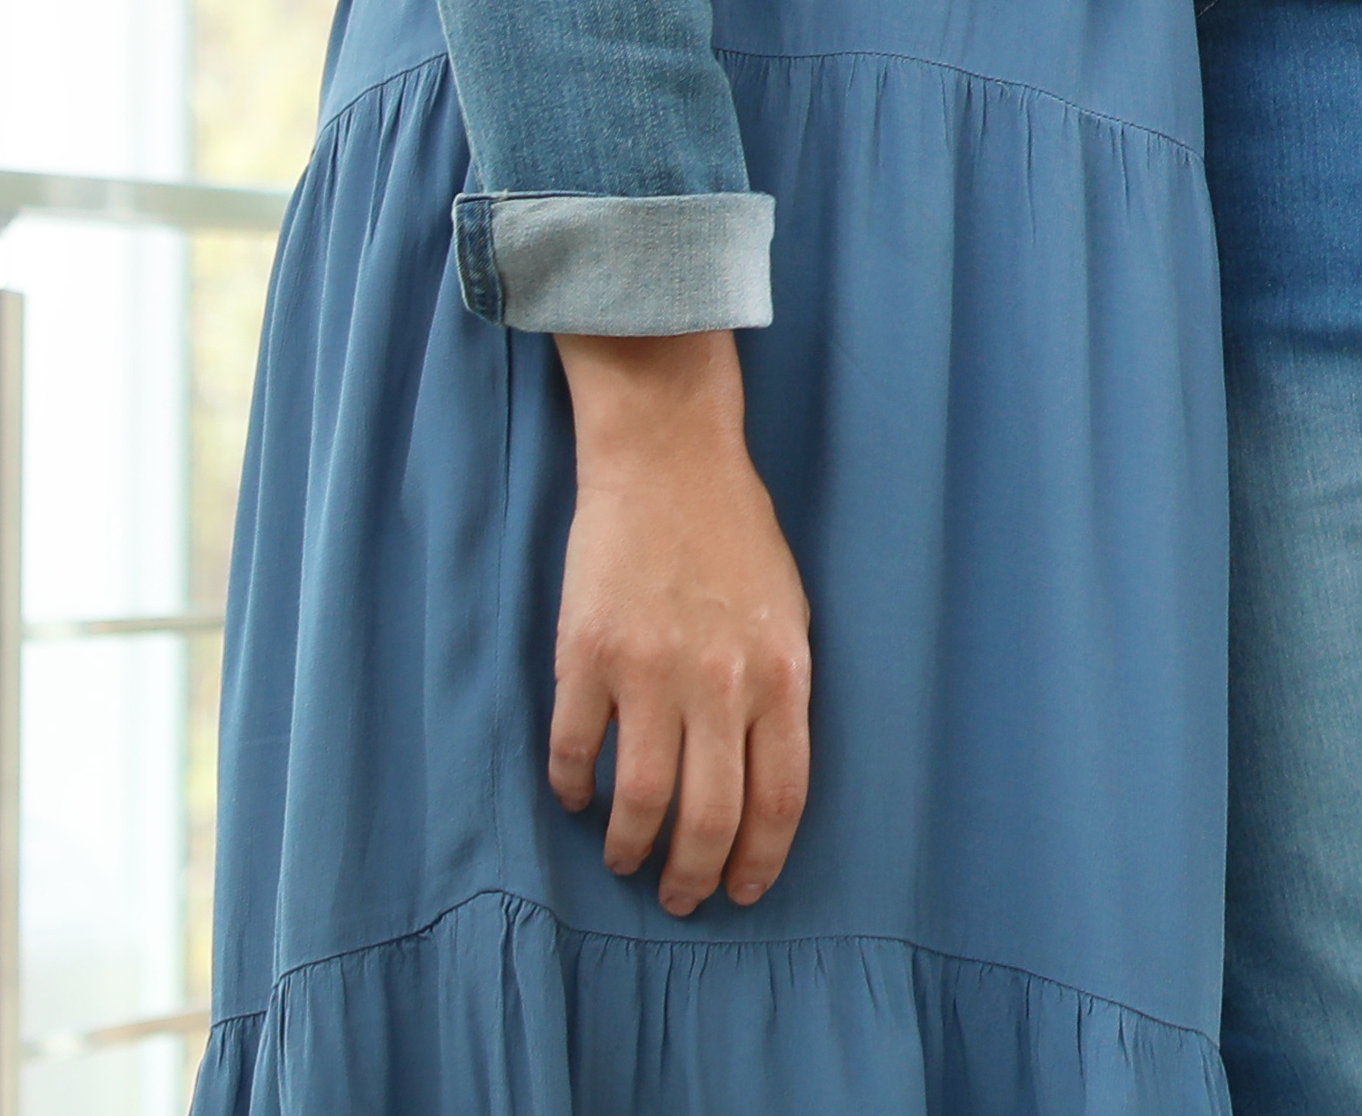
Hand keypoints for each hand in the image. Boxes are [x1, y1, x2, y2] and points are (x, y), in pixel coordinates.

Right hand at [550, 333, 812, 911]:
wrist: (668, 462)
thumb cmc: (735, 537)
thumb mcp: (788, 613)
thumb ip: (780, 695)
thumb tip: (763, 784)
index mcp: (782, 673)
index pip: (782, 798)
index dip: (760, 860)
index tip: (742, 891)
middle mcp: (721, 682)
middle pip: (711, 817)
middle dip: (693, 876)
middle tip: (679, 898)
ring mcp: (651, 671)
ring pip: (640, 801)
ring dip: (630, 848)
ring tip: (625, 861)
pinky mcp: (587, 656)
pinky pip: (576, 751)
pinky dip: (573, 789)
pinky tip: (576, 798)